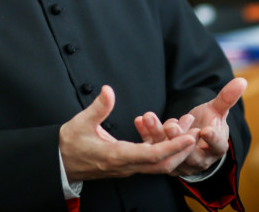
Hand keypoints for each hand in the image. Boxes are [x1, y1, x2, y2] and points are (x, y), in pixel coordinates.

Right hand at [59, 85, 198, 181]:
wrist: (60, 163)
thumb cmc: (70, 143)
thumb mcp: (81, 122)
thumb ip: (98, 107)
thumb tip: (108, 90)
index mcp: (117, 156)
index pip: (152, 155)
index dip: (173, 147)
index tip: (190, 137)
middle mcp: (126, 166)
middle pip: (163, 165)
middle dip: (183, 151)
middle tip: (198, 132)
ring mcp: (128, 168)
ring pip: (159, 166)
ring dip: (177, 151)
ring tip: (189, 132)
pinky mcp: (127, 166)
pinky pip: (152, 163)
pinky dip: (166, 152)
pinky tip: (172, 137)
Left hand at [134, 77, 246, 176]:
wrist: (193, 140)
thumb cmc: (208, 124)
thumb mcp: (217, 111)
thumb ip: (227, 98)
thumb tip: (242, 80)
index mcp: (216, 149)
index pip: (216, 146)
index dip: (212, 139)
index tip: (206, 130)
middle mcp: (198, 159)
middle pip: (188, 151)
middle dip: (178, 138)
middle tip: (171, 126)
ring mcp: (179, 161)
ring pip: (168, 150)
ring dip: (157, 133)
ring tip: (148, 117)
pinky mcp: (163, 158)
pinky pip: (153, 147)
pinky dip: (145, 134)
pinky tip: (139, 120)